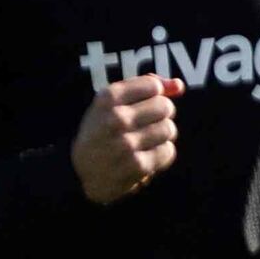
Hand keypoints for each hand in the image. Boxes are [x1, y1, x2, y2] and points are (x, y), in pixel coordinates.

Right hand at [71, 76, 180, 204]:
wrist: (80, 173)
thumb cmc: (100, 132)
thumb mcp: (110, 104)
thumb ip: (144, 87)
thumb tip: (178, 85)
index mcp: (107, 99)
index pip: (153, 86)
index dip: (155, 94)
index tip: (145, 103)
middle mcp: (116, 119)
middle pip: (165, 107)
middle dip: (161, 115)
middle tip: (147, 123)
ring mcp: (127, 143)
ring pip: (169, 129)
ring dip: (161, 135)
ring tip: (145, 140)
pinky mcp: (138, 165)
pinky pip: (168, 151)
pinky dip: (160, 154)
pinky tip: (145, 155)